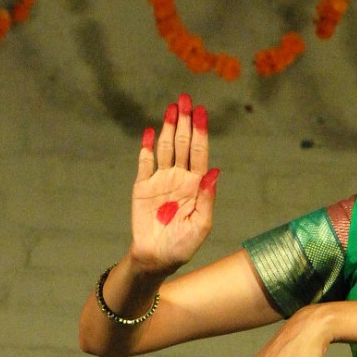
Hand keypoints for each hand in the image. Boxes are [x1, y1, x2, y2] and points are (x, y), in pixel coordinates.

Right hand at [131, 92, 219, 273]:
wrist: (156, 258)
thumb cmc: (182, 246)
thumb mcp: (201, 226)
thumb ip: (207, 199)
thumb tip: (215, 173)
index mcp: (196, 186)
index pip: (200, 153)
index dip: (201, 132)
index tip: (201, 112)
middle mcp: (180, 178)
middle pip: (184, 144)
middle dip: (185, 122)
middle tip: (185, 99)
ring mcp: (161, 180)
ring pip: (166, 148)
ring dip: (168, 128)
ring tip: (171, 108)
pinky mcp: (142, 186)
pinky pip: (144, 163)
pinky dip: (146, 148)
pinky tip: (149, 133)